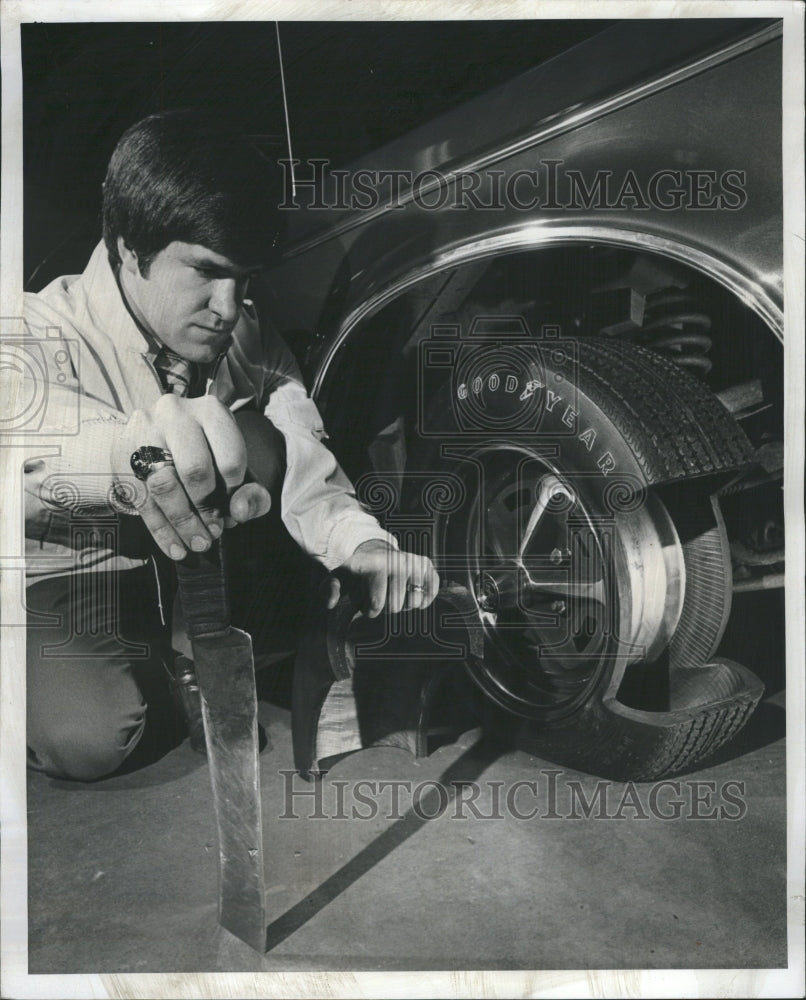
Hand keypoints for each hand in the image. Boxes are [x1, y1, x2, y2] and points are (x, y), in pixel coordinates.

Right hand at [112, 393, 270, 559]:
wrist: (157, 437)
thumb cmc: (208, 454)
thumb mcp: (237, 468)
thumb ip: (252, 492)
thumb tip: (240, 513)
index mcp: (211, 411)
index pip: (230, 458)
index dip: (235, 492)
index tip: (234, 509)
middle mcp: (175, 414)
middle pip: (194, 469)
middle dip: (207, 508)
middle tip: (214, 531)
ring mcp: (143, 432)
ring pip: (163, 486)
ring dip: (184, 523)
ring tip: (199, 544)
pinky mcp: (121, 455)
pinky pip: (142, 499)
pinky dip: (161, 531)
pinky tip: (176, 549)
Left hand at [325, 539, 439, 617]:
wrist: (375, 551)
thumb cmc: (358, 571)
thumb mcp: (340, 576)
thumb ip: (329, 589)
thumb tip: (330, 604)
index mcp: (375, 566)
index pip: (376, 604)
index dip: (371, 610)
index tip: (367, 602)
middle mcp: (396, 562)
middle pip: (396, 606)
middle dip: (387, 608)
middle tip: (382, 597)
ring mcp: (413, 563)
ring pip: (415, 601)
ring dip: (405, 604)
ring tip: (396, 594)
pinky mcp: (426, 566)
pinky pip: (431, 590)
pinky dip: (424, 599)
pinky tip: (413, 595)